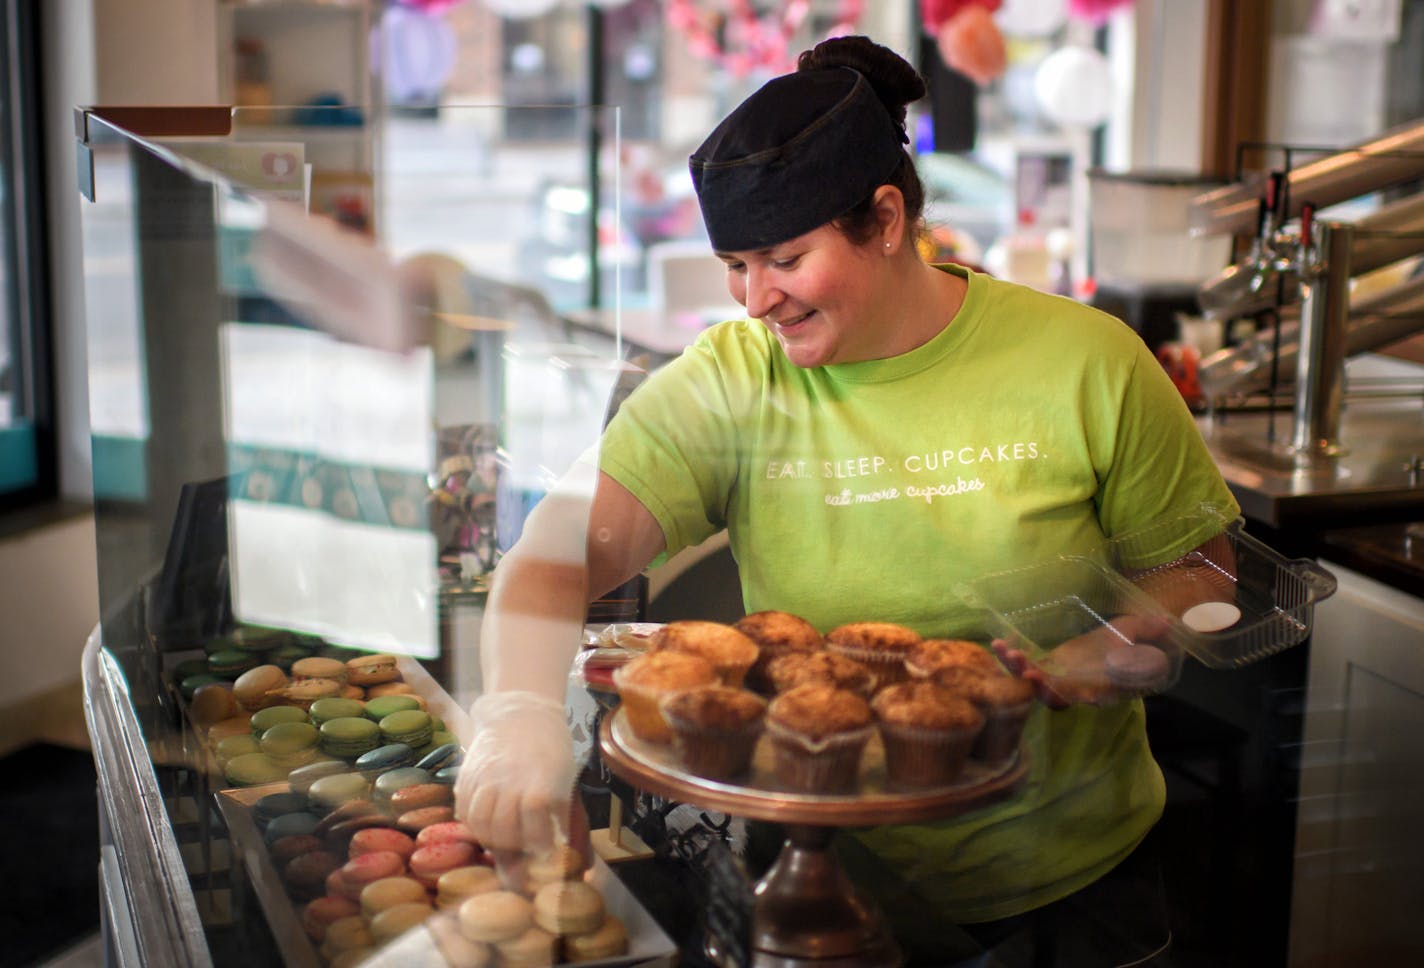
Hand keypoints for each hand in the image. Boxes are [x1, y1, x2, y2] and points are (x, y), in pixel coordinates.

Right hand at [454, 691, 576, 852]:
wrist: (521, 714)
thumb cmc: (550, 748)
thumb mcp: (563, 777)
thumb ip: (558, 812)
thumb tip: (558, 845)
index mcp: (538, 781)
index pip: (533, 823)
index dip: (537, 841)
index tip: (544, 847)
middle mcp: (508, 781)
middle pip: (502, 827)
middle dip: (513, 845)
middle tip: (521, 846)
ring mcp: (484, 777)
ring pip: (479, 822)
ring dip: (490, 838)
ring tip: (501, 839)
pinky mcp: (467, 775)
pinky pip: (463, 809)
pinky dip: (472, 824)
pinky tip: (485, 825)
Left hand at [993, 613, 1172, 708]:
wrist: (1100, 649)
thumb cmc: (1115, 644)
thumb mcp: (1129, 632)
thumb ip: (1145, 629)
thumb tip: (1167, 622)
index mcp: (1102, 685)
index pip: (1098, 696)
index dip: (1090, 697)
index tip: (1086, 695)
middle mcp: (1077, 689)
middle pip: (1058, 697)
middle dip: (1044, 688)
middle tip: (1031, 674)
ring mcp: (1055, 682)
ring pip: (1034, 687)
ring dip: (1018, 671)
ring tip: (1005, 652)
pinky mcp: (1040, 670)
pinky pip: (1021, 670)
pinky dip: (1009, 659)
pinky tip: (999, 643)